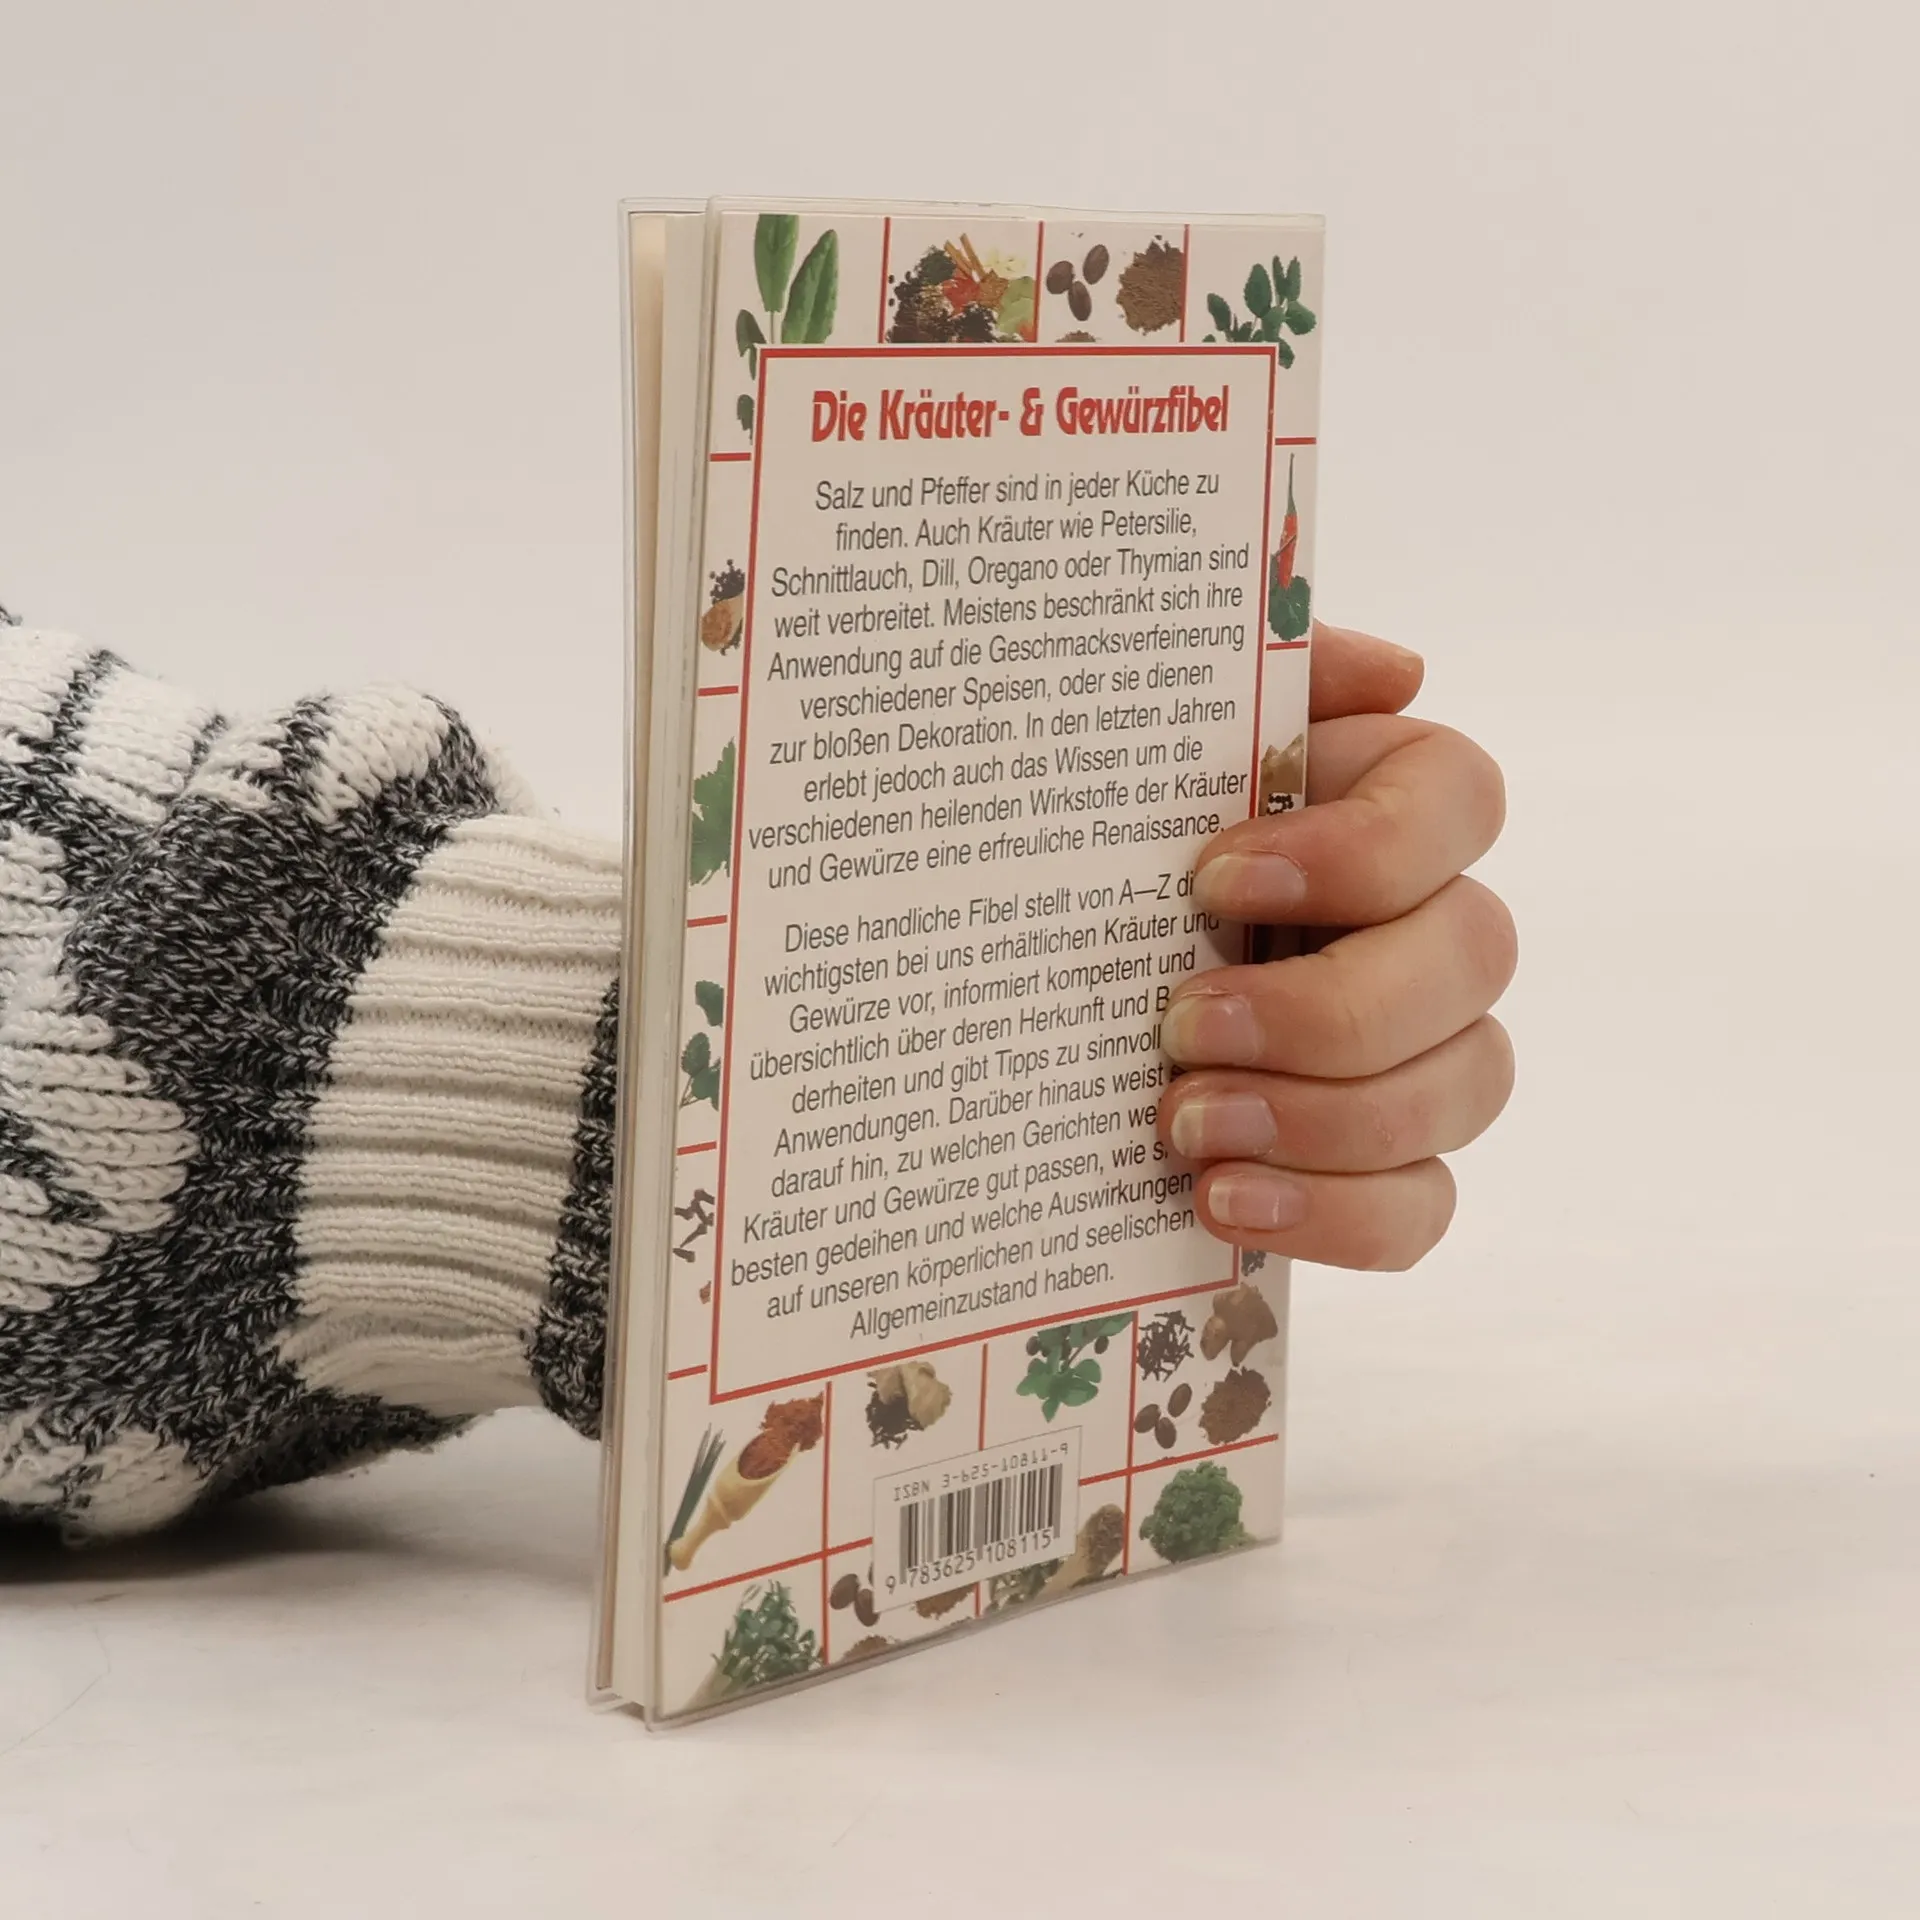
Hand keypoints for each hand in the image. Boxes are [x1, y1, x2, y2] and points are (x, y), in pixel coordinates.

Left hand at [1156, 623, 1514, 1269]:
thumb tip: (1397, 671)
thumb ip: (1249, 687)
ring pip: (1467, 1086)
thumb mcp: (1146, 754)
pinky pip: (1423, 1208)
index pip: (1460, 800)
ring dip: (1324, 1115)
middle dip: (1326, 1005)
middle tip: (1181, 1024)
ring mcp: (1427, 1054)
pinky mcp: (1387, 1166)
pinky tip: (1222, 1202)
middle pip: (1474, 957)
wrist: (1043, 995)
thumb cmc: (1103, 856)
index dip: (1360, 847)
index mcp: (1384, 808)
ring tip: (1182, 1124)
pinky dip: (1333, 1214)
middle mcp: (1430, 926)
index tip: (1213, 875)